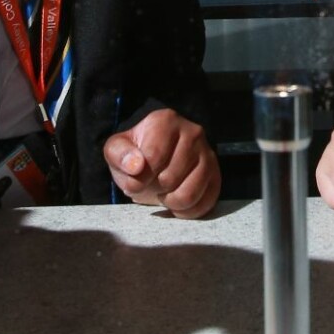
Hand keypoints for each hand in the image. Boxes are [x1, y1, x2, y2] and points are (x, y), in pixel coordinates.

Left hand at [105, 109, 219, 217]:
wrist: (157, 156)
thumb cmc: (136, 152)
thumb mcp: (117, 150)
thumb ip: (120, 155)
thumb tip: (136, 166)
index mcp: (166, 121)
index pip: (154, 158)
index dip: (139, 178)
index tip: (132, 182)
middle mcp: (193, 133)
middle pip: (170, 178)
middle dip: (155, 189)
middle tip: (150, 184)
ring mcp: (208, 154)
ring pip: (190, 194)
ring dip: (171, 202)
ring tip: (163, 193)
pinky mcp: (216, 175)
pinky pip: (205, 203)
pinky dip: (187, 211)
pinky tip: (175, 203)